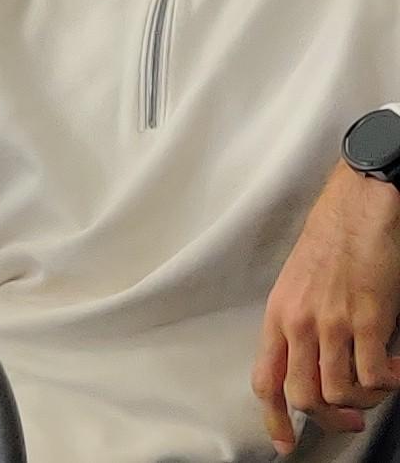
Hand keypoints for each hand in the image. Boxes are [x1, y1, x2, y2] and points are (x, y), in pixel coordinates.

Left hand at [253, 160, 399, 453]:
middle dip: (329, 419)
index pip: (264, 378)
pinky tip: (396, 367)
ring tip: (377, 382)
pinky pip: (376, 377)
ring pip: (341, 392)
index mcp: (278, 315)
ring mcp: (333, 323)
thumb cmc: (328, 245)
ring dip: (364, 399)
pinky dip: (389, 382)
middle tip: (350, 419)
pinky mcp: (368, 320)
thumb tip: (311, 371)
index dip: (274, 418)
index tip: (285, 443)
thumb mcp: (297, 287)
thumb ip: (299, 328)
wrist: (356, 210)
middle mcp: (299, 322)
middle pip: (302, 396)